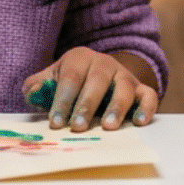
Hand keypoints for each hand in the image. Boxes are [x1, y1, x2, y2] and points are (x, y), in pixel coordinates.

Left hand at [21, 48, 157, 130]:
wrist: (97, 77)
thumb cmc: (69, 84)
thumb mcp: (50, 80)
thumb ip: (37, 86)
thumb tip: (34, 92)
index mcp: (79, 58)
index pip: (71, 78)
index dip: (63, 100)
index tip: (56, 123)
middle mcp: (104, 63)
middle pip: (97, 81)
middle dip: (87, 105)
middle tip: (78, 127)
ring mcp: (125, 76)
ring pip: (125, 88)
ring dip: (117, 108)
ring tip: (108, 127)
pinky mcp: (141, 88)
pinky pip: (149, 95)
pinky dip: (146, 108)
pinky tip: (138, 122)